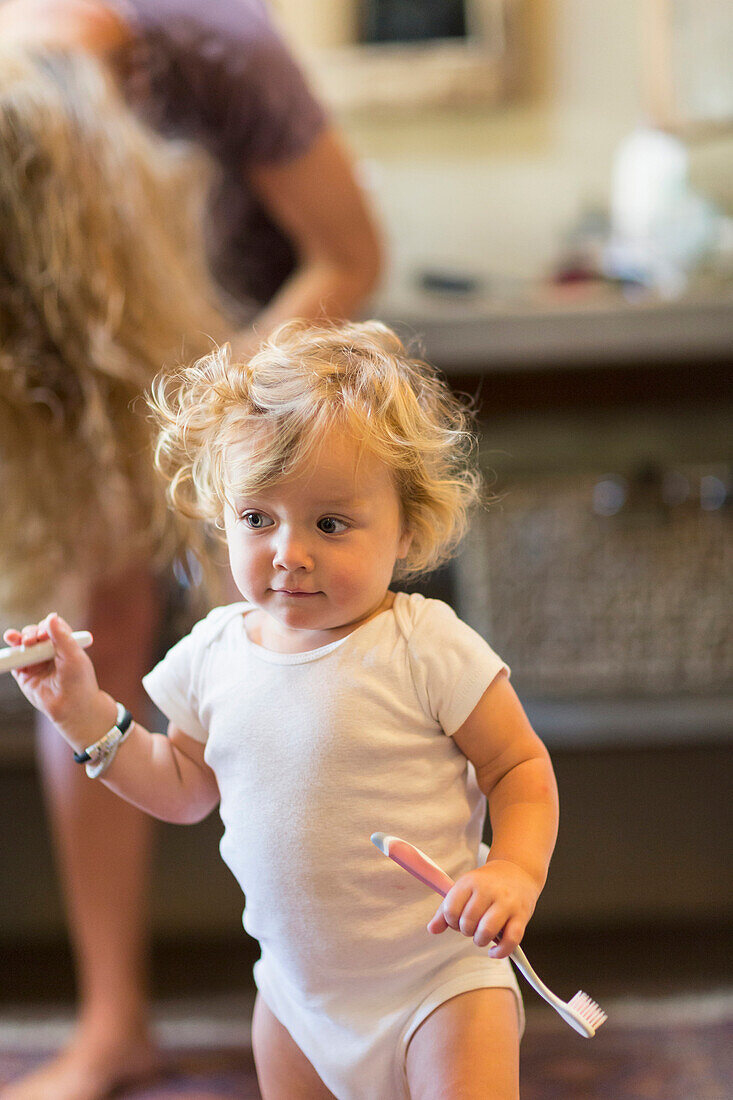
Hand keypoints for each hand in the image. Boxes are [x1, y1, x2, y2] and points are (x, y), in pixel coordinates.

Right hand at [3, 612, 114, 748]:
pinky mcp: (24, 673)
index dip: (46, 627)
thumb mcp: (73, 656)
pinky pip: (14, 661)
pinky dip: (10, 653)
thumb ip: (62, 637)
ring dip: (18, 638)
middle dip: (30, 633)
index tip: (44, 634)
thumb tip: (51, 617)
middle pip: (35, 633)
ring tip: (15, 638)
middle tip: (31, 641)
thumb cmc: (78, 681)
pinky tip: (10, 645)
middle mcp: (49, 651)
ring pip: (23, 644)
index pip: (52, 627)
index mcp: (65, 643)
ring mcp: (36, 661)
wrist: (71, 707)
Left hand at [426, 859, 538, 958]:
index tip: (457, 921)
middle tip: (472, 927)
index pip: (450, 909)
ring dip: (480, 940)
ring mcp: (506, 902)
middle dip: (466, 931)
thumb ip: (446, 909)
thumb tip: (432, 929)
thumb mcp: (464, 888)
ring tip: (482, 937)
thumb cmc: (487, 883)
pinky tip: (494, 951)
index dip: (451, 921)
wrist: (517, 870)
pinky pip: (510, 940)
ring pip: (487, 931)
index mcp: (470, 882)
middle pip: (468, 922)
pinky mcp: (521, 915)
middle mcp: (488, 890)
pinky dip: (500, 951)